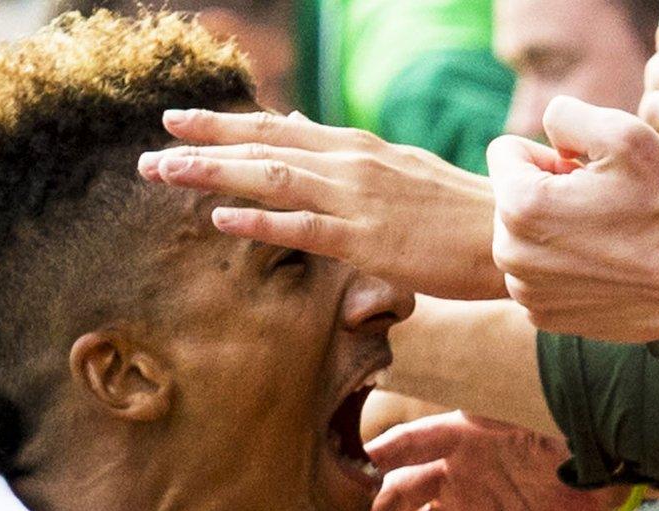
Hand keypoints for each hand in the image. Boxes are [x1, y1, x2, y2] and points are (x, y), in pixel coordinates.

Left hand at [139, 109, 504, 300]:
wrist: (507, 235)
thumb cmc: (454, 211)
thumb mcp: (397, 168)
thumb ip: (343, 152)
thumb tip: (298, 124)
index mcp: (356, 148)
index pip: (278, 128)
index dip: (224, 124)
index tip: (177, 122)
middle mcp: (351, 163)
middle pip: (263, 145)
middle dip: (203, 144)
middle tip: (151, 149)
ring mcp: (357, 199)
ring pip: (271, 177)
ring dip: (214, 173)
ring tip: (166, 173)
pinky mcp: (368, 239)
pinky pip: (304, 227)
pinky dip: (260, 220)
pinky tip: (221, 219)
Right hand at [368, 412, 625, 510]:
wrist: (605, 463)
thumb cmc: (563, 424)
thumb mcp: (523, 409)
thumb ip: (488, 406)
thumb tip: (458, 403)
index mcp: (457, 433)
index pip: (405, 444)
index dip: (376, 457)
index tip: (345, 473)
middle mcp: (455, 467)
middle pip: (401, 490)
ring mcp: (469, 498)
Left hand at [488, 97, 658, 343]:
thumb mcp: (624, 134)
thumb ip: (567, 115)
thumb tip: (547, 134)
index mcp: (520, 205)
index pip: (505, 151)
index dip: (552, 152)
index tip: (591, 170)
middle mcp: (510, 255)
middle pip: (513, 197)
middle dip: (550, 192)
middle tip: (606, 204)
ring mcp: (526, 293)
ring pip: (525, 238)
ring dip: (557, 230)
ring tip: (610, 235)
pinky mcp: (545, 318)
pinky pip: (539, 275)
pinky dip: (566, 268)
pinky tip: (608, 267)